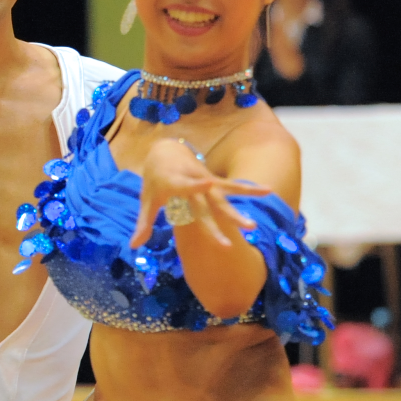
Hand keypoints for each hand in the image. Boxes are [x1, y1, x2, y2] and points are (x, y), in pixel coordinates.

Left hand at [129, 138, 269, 248]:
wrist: (165, 152)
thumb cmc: (154, 181)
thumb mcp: (146, 200)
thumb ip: (143, 224)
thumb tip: (132, 247)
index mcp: (174, 183)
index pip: (185, 186)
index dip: (194, 185)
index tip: (207, 183)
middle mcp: (193, 182)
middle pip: (207, 204)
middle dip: (219, 220)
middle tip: (228, 241)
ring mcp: (206, 182)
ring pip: (223, 199)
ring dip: (236, 212)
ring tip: (253, 227)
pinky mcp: (214, 181)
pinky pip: (232, 187)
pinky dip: (247, 190)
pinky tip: (268, 192)